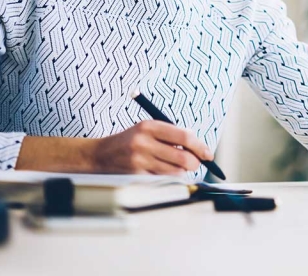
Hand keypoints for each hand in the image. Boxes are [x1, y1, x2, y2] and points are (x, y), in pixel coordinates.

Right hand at [90, 120, 213, 174]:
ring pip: (175, 172)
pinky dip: (169, 178)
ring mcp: (138, 161)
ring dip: (182, 172)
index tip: (208, 154)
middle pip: (183, 157)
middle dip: (195, 163)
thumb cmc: (130, 141)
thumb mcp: (147, 130)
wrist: (99, 155)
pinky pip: (163, 180)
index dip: (200, 146)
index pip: (184, 137)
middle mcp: (143, 143)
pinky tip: (163, 172)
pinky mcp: (135, 176)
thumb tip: (198, 147)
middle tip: (196, 163)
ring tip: (176, 166)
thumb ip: (171, 135)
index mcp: (149, 126)